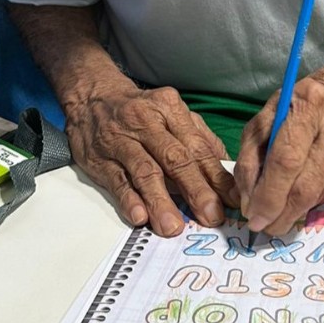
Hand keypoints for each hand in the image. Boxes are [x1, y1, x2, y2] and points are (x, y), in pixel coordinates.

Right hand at [65, 85, 237, 236]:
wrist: (90, 97)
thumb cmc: (138, 110)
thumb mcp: (171, 113)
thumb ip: (200, 139)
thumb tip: (227, 172)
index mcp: (169, 109)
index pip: (198, 147)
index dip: (217, 176)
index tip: (233, 201)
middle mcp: (145, 122)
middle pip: (174, 159)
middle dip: (195, 190)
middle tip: (211, 216)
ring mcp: (119, 140)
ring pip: (144, 171)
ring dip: (160, 201)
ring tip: (173, 226)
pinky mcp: (98, 158)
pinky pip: (116, 180)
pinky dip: (128, 199)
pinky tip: (139, 216)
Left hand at [233, 74, 323, 236]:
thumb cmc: (286, 113)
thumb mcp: (258, 126)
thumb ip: (249, 162)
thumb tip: (248, 203)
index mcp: (306, 107)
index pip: (286, 160)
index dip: (269, 194)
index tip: (253, 216)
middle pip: (305, 184)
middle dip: (279, 212)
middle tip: (261, 227)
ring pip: (315, 195)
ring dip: (290, 214)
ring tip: (272, 222)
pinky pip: (323, 196)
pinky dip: (303, 205)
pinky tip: (290, 204)